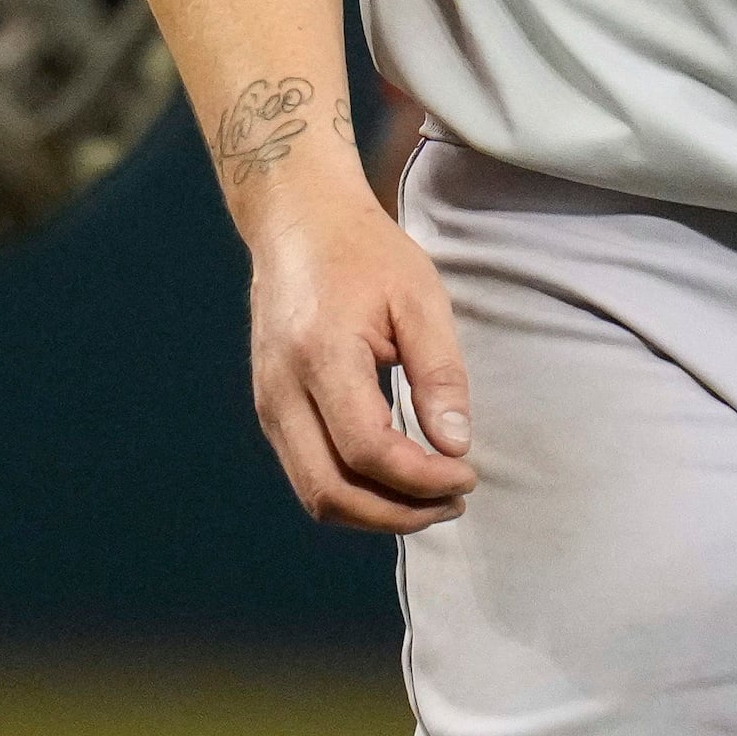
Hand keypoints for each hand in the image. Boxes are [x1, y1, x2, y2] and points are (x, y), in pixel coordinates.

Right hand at [240, 179, 478, 533]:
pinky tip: (397, 478)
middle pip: (331, 491)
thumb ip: (440, 374)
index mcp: (320, 354)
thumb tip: (455, 447)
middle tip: (454, 501)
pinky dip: (354, 492)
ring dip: (376, 512)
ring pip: (315, 493)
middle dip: (399, 514)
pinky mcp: (270, 408)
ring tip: (432, 498)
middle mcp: (282, 388)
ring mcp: (268, 402)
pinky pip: (307, 472)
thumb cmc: (363, 252)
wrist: (297, 221)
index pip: (368, 451)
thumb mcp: (419, 298)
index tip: (468, 474)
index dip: (422, 480)